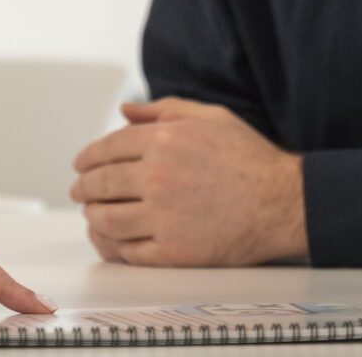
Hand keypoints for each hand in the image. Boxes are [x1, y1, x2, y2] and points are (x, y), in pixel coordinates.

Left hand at [70, 98, 305, 265]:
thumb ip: (164, 109)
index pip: (107, 148)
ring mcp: (163, 217)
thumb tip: (125, 110)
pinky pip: (127, 251)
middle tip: (78, 191)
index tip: (80, 165)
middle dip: (83, 188)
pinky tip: (109, 239)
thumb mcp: (211, 117)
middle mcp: (158, 176)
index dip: (87, 158)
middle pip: (100, 184)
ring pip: (106, 220)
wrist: (282, 204)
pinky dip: (111, 245)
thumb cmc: (250, 159)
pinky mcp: (172, 252)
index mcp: (165, 139)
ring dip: (92, 216)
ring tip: (91, 214)